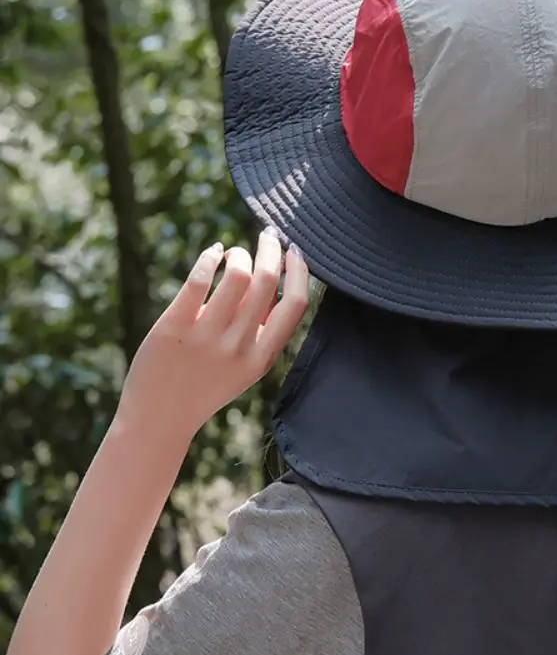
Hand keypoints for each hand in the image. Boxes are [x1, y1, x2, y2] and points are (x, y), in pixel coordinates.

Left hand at [117, 227, 309, 437]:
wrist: (158, 419)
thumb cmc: (205, 386)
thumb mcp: (245, 368)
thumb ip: (260, 332)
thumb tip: (272, 280)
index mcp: (261, 357)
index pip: (295, 304)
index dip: (300, 271)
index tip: (295, 252)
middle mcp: (238, 346)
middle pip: (267, 281)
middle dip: (272, 249)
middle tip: (268, 235)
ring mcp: (206, 337)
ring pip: (237, 275)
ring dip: (240, 253)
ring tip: (233, 252)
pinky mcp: (174, 327)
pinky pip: (200, 279)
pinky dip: (211, 257)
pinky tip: (213, 253)